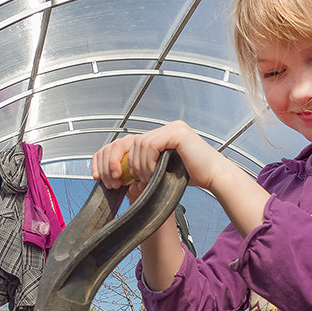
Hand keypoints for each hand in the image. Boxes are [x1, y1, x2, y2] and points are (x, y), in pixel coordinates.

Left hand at [91, 121, 225, 197]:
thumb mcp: (156, 177)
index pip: (122, 144)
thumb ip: (138, 174)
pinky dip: (147, 161)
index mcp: (154, 139)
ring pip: (137, 144)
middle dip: (114, 163)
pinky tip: (153, 173)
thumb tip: (115, 178)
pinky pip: (150, 144)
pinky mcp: (176, 132)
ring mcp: (169, 128)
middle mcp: (160, 129)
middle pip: (125, 141)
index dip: (105, 159)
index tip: (97, 177)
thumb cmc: (188, 178)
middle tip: (114, 182)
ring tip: (145, 180)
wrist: (213, 177)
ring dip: (137, 166)